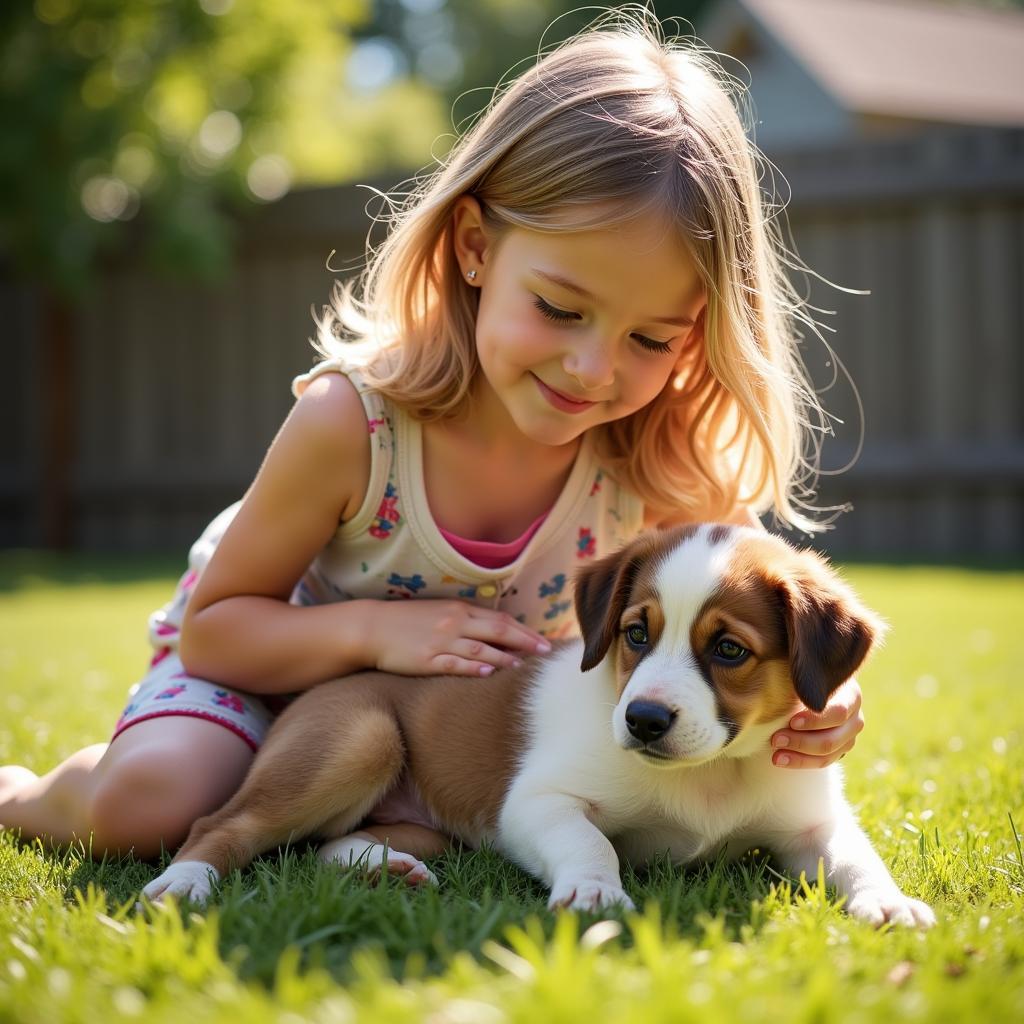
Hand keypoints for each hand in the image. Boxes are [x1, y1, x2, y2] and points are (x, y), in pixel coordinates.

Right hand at [368, 599, 551, 677]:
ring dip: (505, 657)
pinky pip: (455, 664)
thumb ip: (466, 618)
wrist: (372, 628)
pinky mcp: (427, 659)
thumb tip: (495, 632)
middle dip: (525, 642)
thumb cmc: (407, 621)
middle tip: (546, 652)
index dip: (524, 631)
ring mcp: (441, 641)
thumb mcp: (439, 611)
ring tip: (524, 666)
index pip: (500, 619)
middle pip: (498, 631)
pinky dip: (474, 667)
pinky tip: (489, 672)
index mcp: (459, 609)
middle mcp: (454, 623)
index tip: (544, 641)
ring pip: (481, 648)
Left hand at [771, 677, 863, 768]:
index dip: (815, 719)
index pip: (837, 712)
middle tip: (775, 739)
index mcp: (850, 694)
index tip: (791, 721)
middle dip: (801, 741)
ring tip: (775, 755)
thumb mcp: (806, 672)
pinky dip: (800, 762)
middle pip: (832, 738)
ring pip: (828, 753)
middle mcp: (855, 717)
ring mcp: (849, 736)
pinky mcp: (840, 750)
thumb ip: (802, 678)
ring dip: (799, 756)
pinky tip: (779, 760)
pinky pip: (822, 762)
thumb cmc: (805, 675)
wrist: (811, 686)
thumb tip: (789, 679)